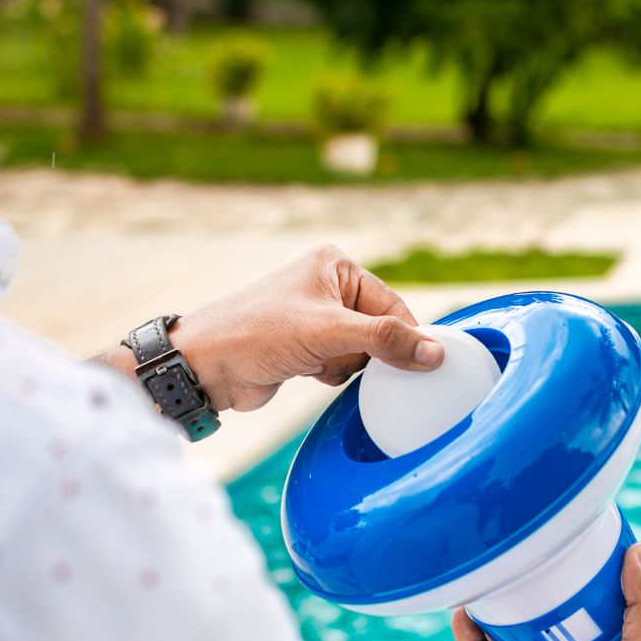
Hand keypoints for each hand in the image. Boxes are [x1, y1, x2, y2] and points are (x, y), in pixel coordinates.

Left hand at [100, 245, 443, 411]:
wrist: (205, 365)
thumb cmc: (257, 333)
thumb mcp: (329, 333)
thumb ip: (386, 341)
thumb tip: (435, 353)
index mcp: (336, 265)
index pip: (392, 304)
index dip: (405, 337)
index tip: (420, 365)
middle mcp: (328, 286)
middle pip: (380, 330)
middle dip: (367, 353)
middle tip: (344, 359)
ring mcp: (317, 318)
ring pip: (363, 351)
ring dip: (347, 366)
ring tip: (317, 363)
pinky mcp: (308, 346)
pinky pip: (343, 365)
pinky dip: (333, 374)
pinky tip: (308, 372)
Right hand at [452, 543, 640, 640]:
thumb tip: (640, 550)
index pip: (601, 602)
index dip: (592, 571)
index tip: (580, 535)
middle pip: (553, 613)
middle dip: (541, 584)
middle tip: (529, 549)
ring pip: (514, 633)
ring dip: (501, 606)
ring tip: (491, 572)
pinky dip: (470, 638)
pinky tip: (463, 611)